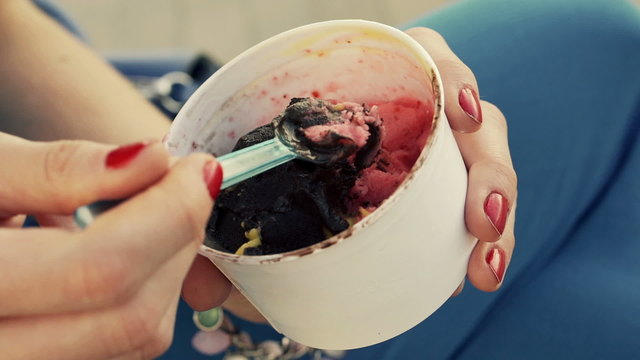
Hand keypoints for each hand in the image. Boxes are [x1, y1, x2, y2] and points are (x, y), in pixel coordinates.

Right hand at [0, 133, 228, 358]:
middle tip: (182, 185)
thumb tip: (153, 158)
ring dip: (165, 267)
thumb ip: (60, 167)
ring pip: (135, 338)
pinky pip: (120, 344)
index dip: (169, 213)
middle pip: (130, 316)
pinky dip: (143, 292)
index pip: (101, 270)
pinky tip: (119, 251)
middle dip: (176, 240)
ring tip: (144, 213)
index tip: (199, 168)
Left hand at [181, 27, 517, 319]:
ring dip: (497, 220)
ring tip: (484, 270)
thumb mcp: (252, 167)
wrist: (279, 177)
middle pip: (475, 126)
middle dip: (491, 173)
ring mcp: (433, 157)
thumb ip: (228, 202)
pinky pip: (472, 213)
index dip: (454, 79)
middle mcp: (415, 117)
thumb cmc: (267, 163)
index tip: (458, 115)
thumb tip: (207, 260)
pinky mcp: (438, 196)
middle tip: (483, 224)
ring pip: (483, 173)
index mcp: (377, 87)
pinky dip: (478, 244)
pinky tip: (470, 275)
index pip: (430, 61)